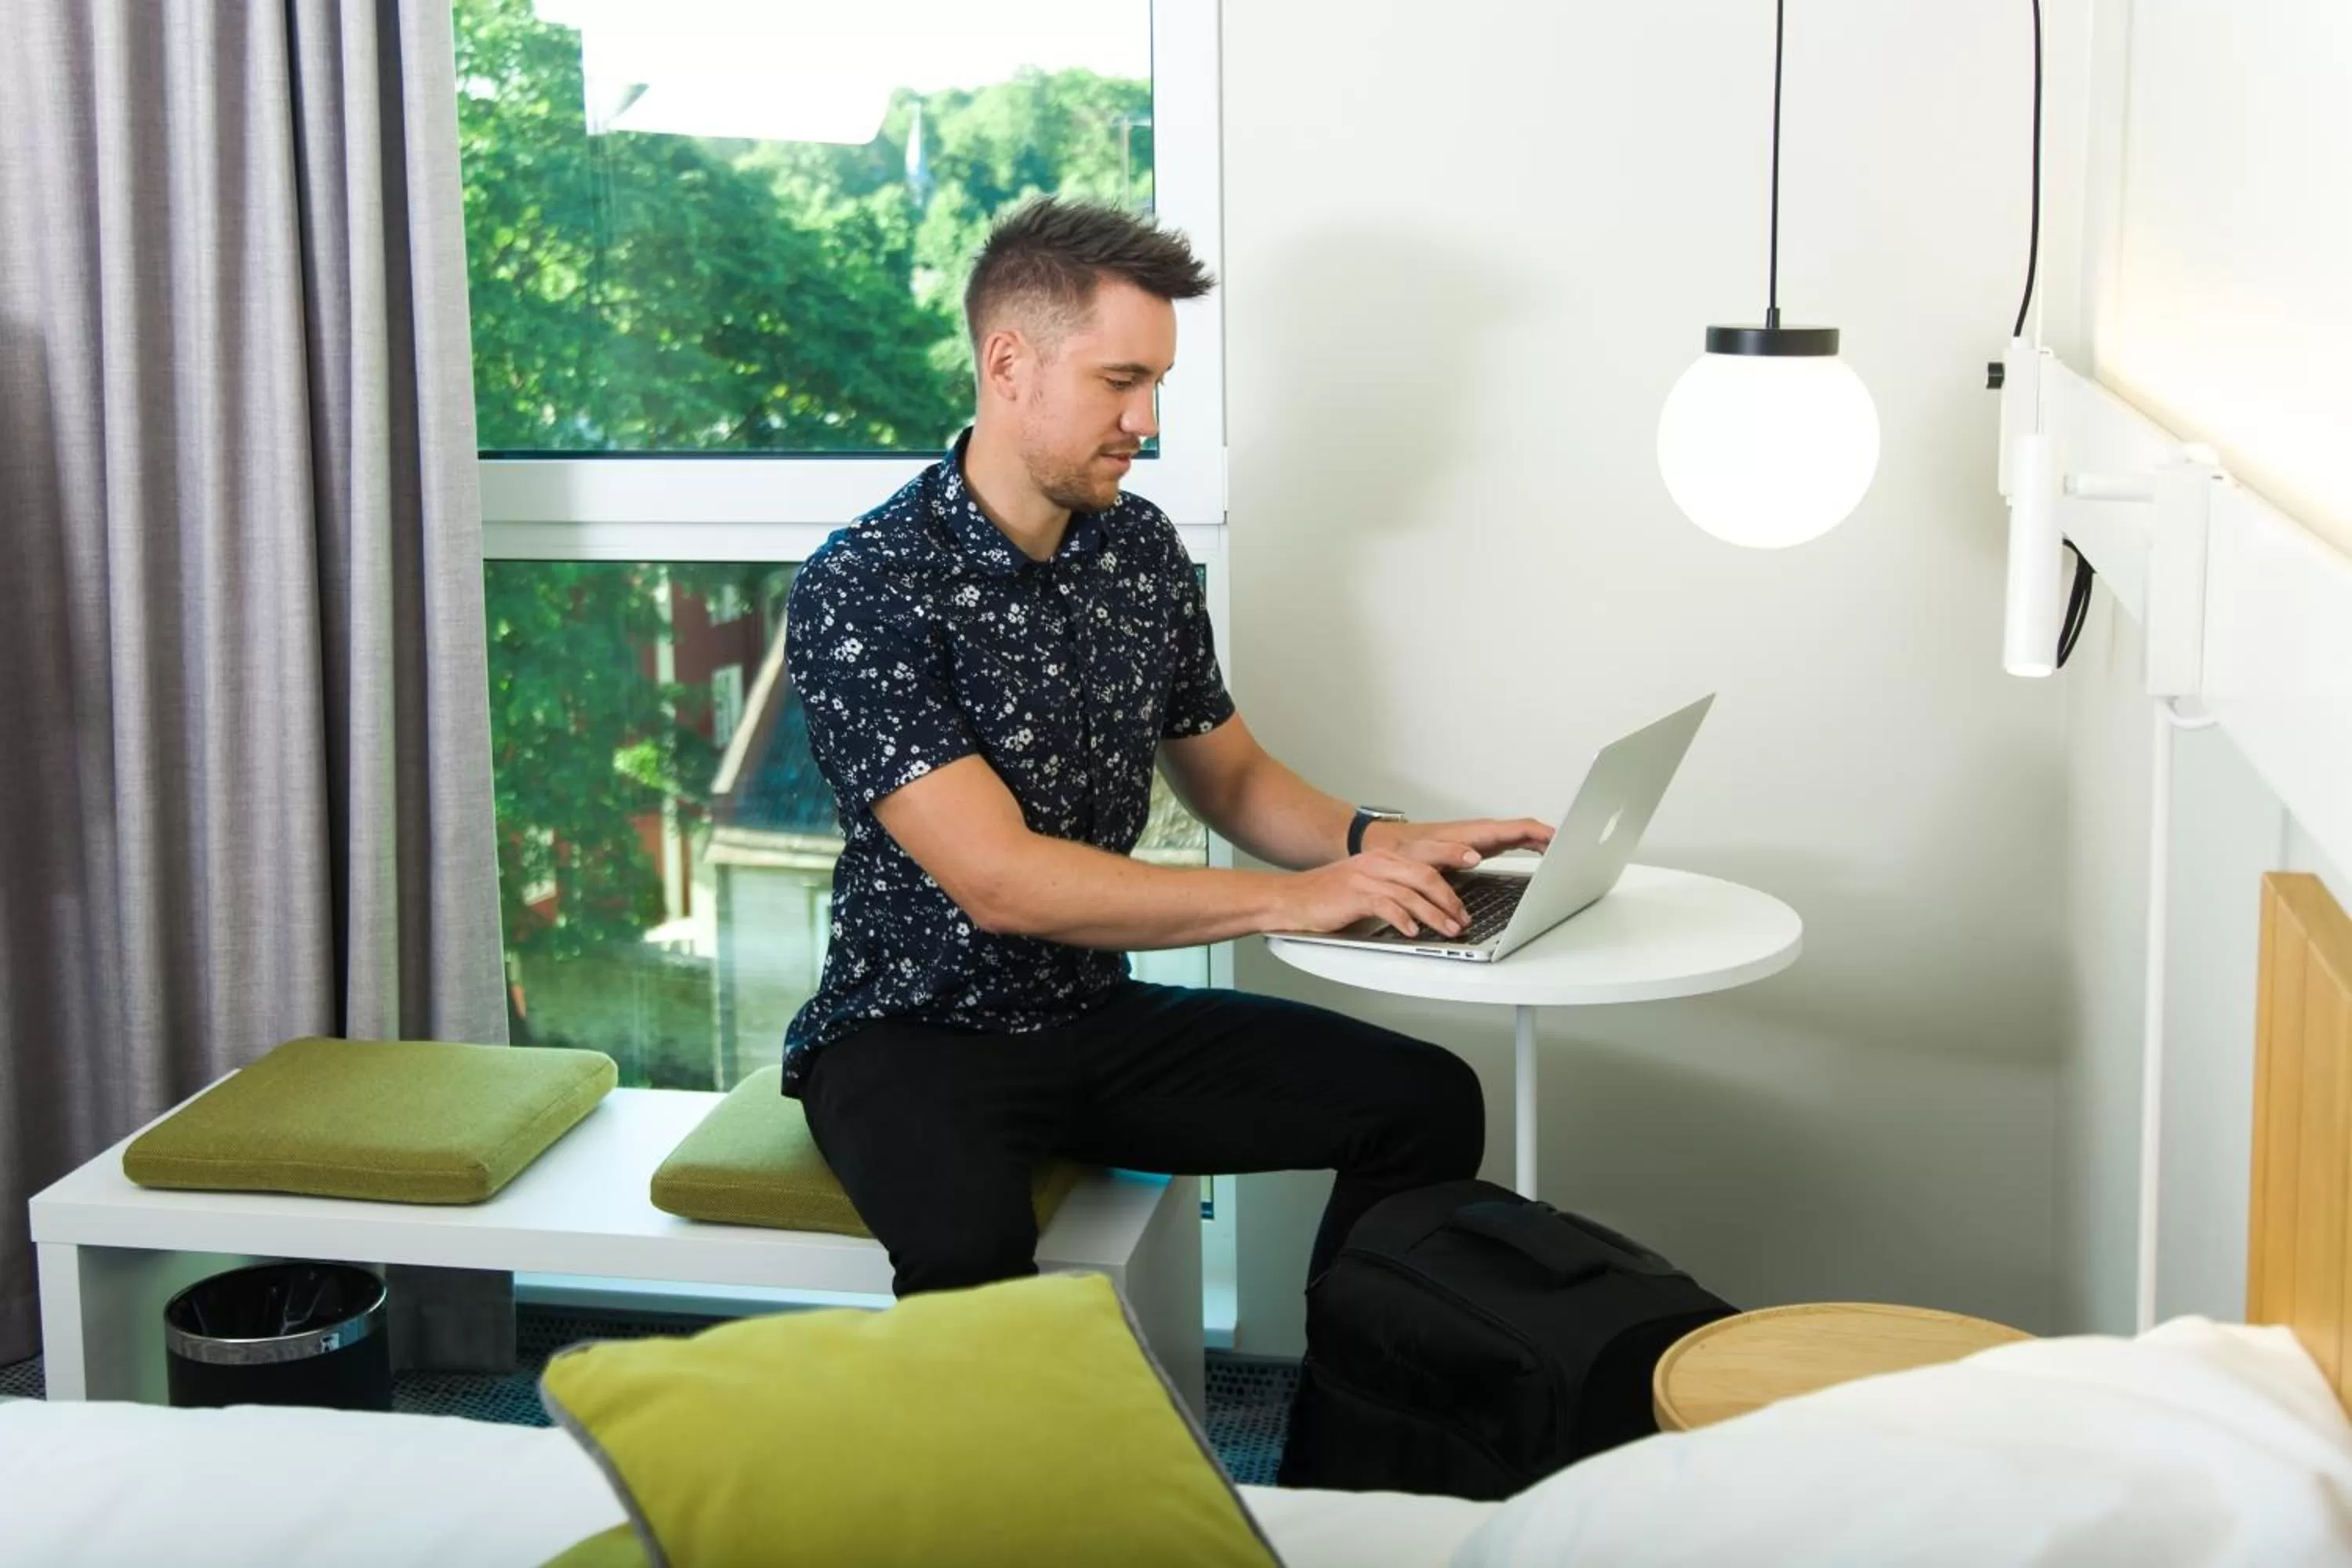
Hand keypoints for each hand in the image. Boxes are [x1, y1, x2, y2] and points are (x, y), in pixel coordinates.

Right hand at [1272, 850, 1472, 939]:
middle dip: (1450, 898)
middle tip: (1463, 917)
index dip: (1453, 861)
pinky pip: (1388, 906)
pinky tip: (1413, 931)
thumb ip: (1394, 892)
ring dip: (1435, 914)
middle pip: (1426, 875)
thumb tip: (1423, 909)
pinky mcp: (1355, 896)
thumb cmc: (1327, 896)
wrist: (1290, 898)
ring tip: (1449, 929)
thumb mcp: (1365, 887)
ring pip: (1412, 892)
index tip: (1475, 866)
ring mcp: (1366, 878)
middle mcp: (1377, 863)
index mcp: (1383, 858)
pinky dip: (1404, 920)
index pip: (1427, 859)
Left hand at [1368, 816, 1554, 869]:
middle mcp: (1482, 832)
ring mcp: (1483, 838)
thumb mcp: (1423, 854)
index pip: (1518, 828)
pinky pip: (1514, 842)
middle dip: (1553, 836)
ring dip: (1545, 841)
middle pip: (1527, 830)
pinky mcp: (1480, 846)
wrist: (1388, 846)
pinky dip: (1531, 846)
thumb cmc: (1405, 850)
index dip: (1544, 834)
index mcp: (1475, 833)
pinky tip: (1541, 855)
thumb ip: (1449, 854)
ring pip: (1522, 835)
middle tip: (1577, 849)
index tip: (1566, 840)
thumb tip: (1475, 855)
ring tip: (1568, 853)